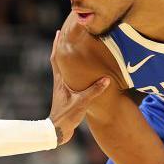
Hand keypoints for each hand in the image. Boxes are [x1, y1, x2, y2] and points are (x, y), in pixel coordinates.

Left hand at [48, 30, 109, 144]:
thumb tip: (106, 79)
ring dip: (64, 57)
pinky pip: (66, 77)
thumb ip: (93, 91)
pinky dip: (69, 69)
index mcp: (60, 81)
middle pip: (57, 60)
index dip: (57, 45)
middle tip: (64, 34)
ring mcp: (61, 88)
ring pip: (61, 68)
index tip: (60, 32)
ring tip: (71, 47)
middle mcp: (59, 82)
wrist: (57, 131)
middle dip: (60, 46)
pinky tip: (76, 70)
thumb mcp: (82, 103)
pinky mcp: (64, 95)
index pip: (56, 58)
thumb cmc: (66, 117)